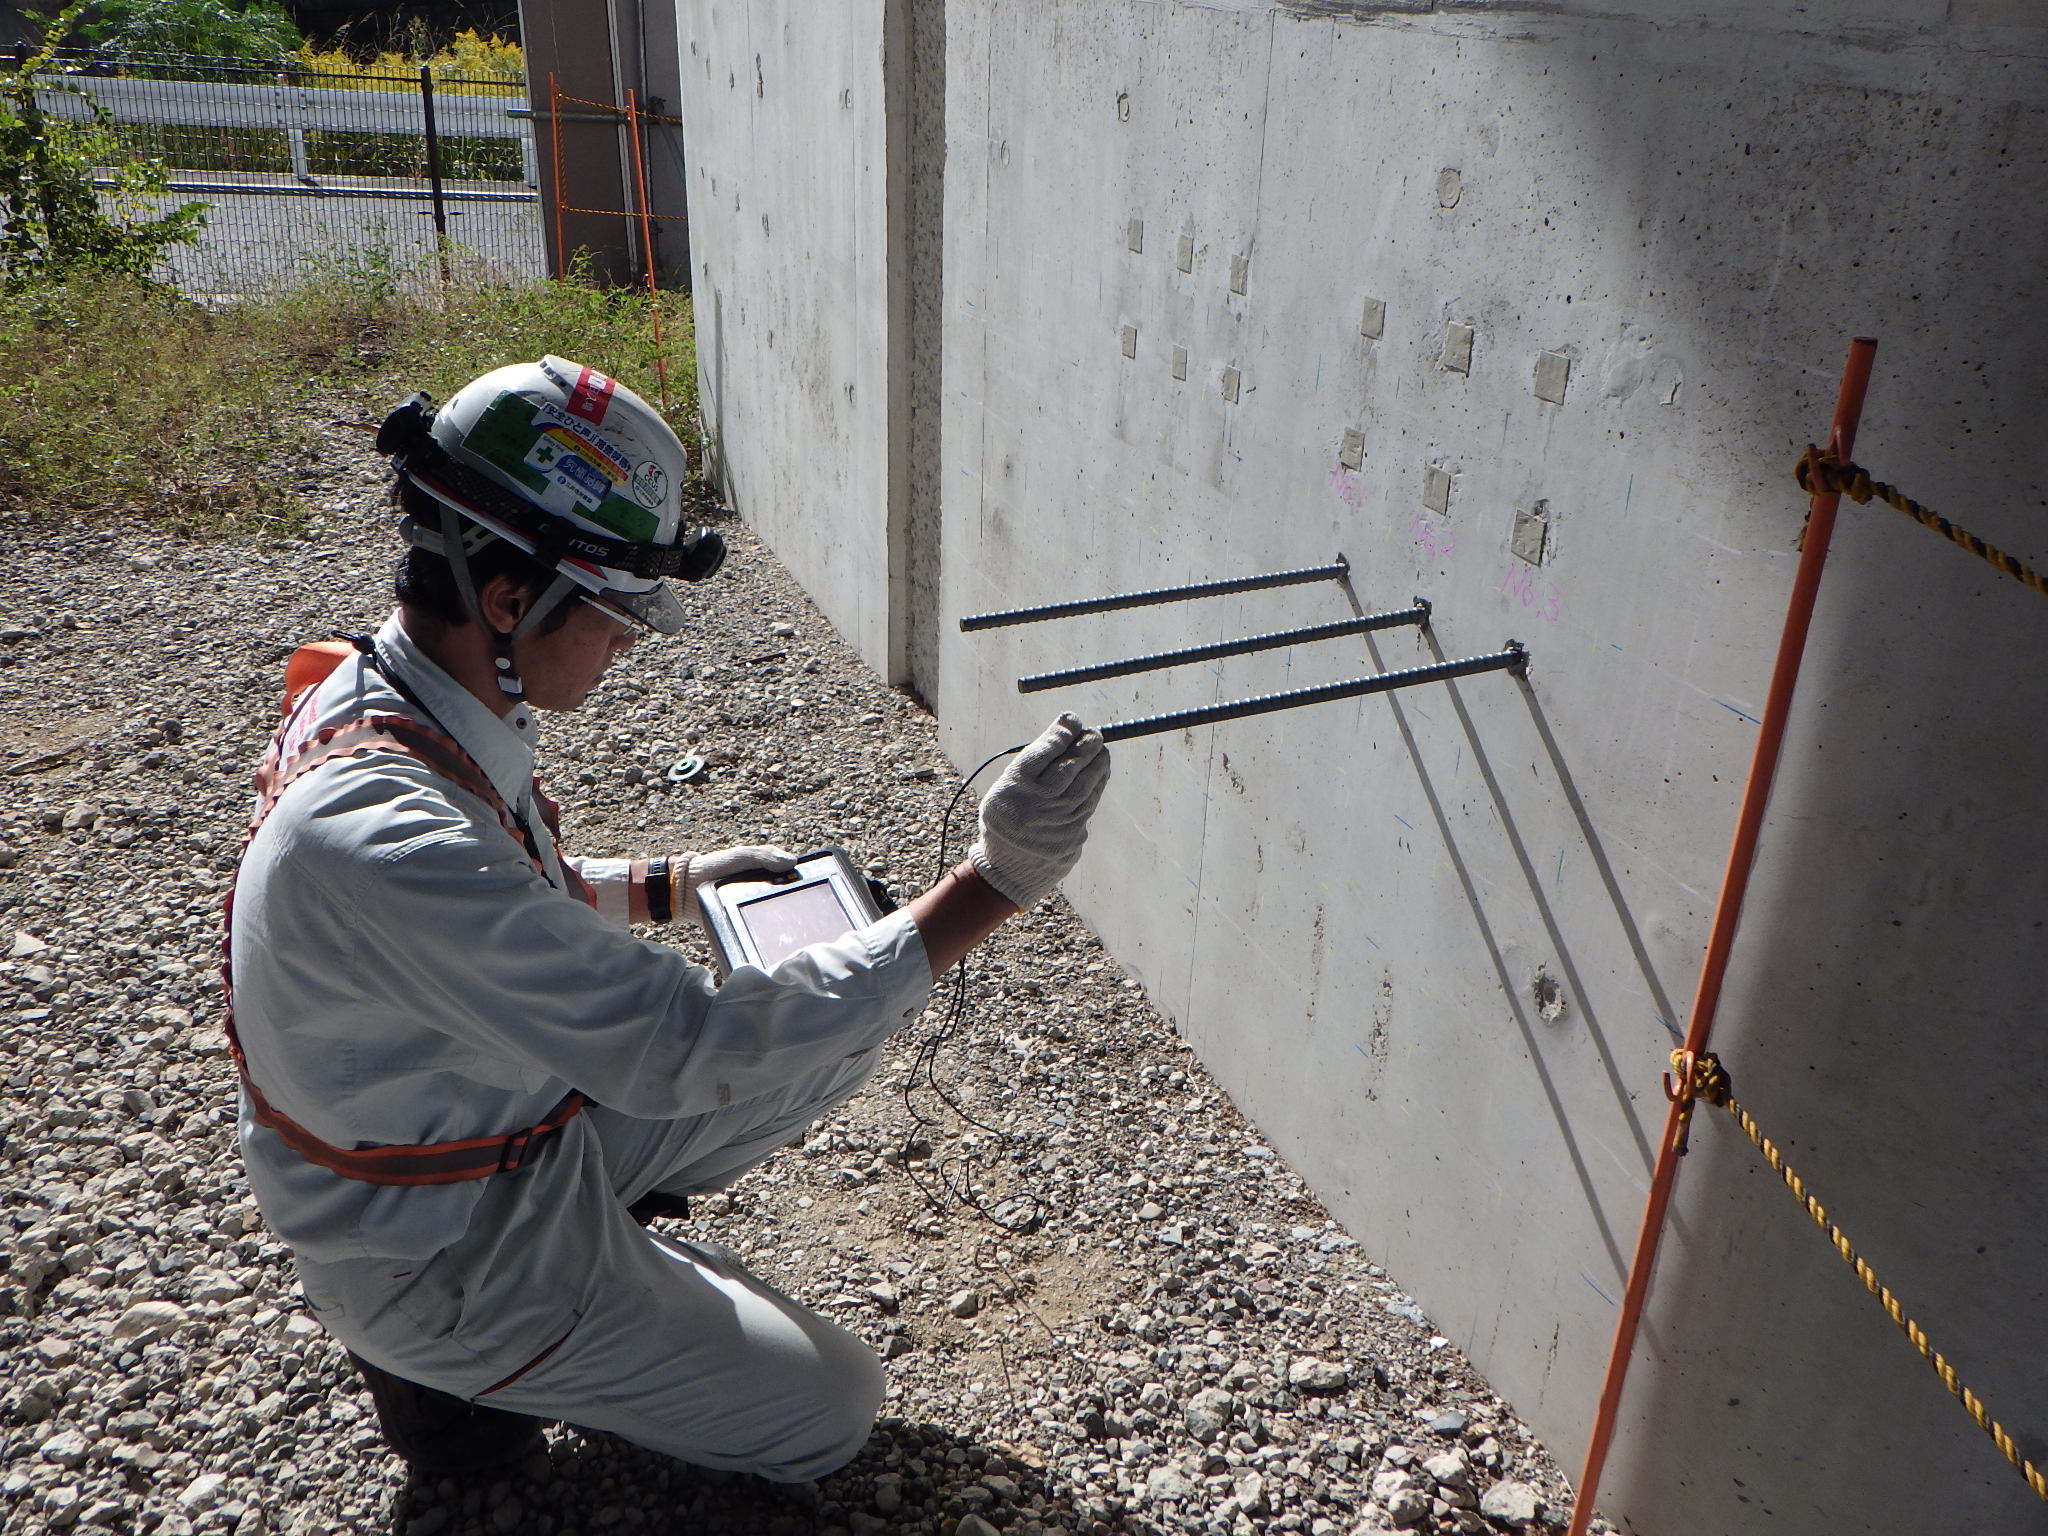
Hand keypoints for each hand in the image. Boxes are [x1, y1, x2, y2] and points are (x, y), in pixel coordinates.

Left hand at [679, 844, 799, 925]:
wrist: (687, 890)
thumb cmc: (714, 867)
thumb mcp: (741, 856)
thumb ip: (764, 856)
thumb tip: (792, 862)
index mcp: (765, 870)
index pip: (791, 876)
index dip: (800, 880)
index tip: (809, 887)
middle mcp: (762, 888)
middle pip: (786, 896)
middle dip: (793, 901)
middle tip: (800, 907)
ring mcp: (753, 904)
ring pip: (776, 912)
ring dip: (782, 916)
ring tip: (790, 920)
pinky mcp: (746, 921)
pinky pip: (763, 926)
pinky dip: (769, 927)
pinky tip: (776, 930)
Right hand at [969, 713, 1110, 908]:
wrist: (1010, 867)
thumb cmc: (1009, 816)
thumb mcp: (1007, 786)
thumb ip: (1033, 760)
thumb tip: (1066, 729)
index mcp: (1015, 786)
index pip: (1045, 749)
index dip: (1063, 731)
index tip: (1072, 719)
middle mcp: (1038, 801)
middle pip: (1071, 764)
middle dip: (1086, 744)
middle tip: (1093, 733)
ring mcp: (1059, 819)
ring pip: (1087, 782)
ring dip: (1097, 761)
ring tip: (1099, 749)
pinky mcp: (1075, 832)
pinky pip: (1091, 801)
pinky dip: (1098, 782)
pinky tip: (1099, 771)